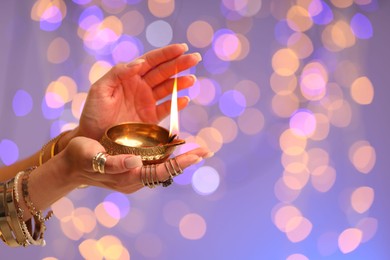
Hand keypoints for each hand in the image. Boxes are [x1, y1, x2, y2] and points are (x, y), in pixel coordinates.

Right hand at [63, 137, 210, 193]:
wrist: (70, 166)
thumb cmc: (80, 160)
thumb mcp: (93, 159)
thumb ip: (114, 163)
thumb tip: (135, 162)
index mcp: (129, 177)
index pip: (160, 171)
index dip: (180, 162)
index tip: (197, 154)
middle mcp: (136, 177)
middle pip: (167, 169)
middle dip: (186, 160)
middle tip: (205, 150)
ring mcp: (135, 172)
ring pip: (162, 164)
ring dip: (179, 157)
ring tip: (196, 148)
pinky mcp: (133, 165)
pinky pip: (154, 160)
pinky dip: (166, 152)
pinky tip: (174, 144)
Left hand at [78, 43, 201, 139]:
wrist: (91, 138)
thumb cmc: (93, 113)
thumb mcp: (100, 89)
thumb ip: (118, 73)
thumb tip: (139, 62)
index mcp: (129, 77)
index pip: (151, 61)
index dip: (167, 54)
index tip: (182, 48)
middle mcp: (140, 87)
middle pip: (164, 72)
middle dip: (180, 64)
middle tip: (195, 58)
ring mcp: (147, 102)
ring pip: (168, 88)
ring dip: (181, 82)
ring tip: (192, 79)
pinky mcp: (151, 119)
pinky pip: (167, 109)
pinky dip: (177, 104)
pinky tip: (185, 100)